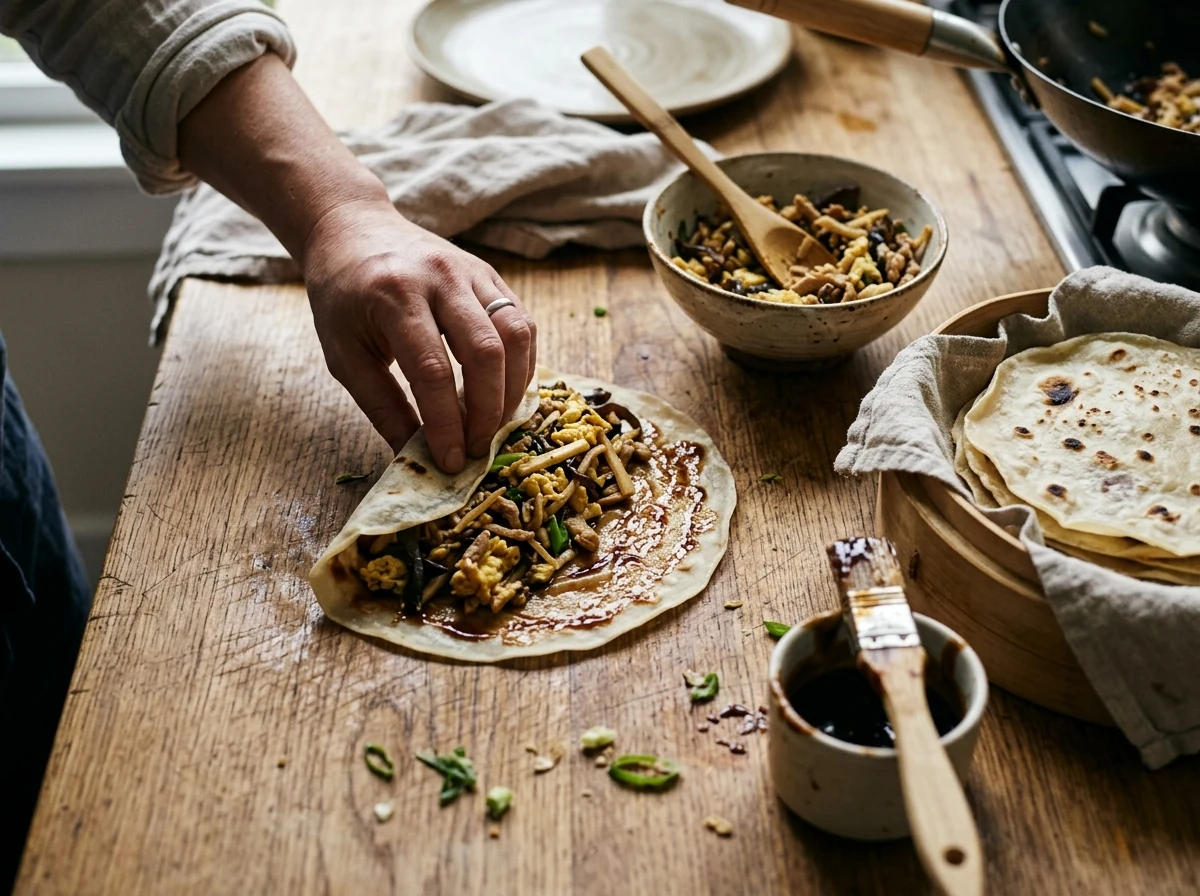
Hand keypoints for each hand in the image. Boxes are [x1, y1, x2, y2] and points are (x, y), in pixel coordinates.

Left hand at [302, 198, 536, 472]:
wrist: (352, 229)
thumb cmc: (342, 296)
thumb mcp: (344, 354)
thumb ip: (381, 405)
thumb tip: (415, 456)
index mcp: (394, 296)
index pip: (432, 371)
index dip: (447, 423)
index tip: (451, 461)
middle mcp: (439, 277)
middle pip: (485, 352)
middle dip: (487, 411)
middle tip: (478, 448)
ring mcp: (471, 271)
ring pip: (515, 333)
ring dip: (513, 388)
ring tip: (495, 423)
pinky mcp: (489, 274)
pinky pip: (520, 321)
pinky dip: (520, 364)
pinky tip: (505, 391)